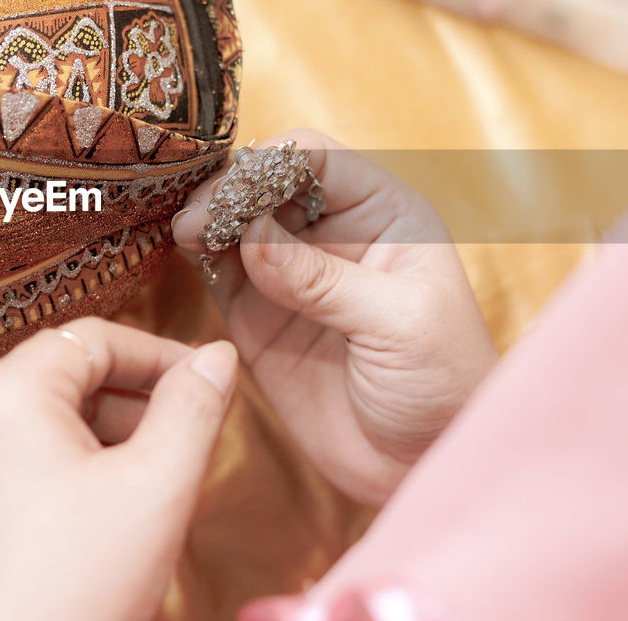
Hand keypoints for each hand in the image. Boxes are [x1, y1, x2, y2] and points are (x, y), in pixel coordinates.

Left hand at [0, 318, 238, 620]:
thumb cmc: (73, 592)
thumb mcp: (156, 489)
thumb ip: (193, 408)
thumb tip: (216, 356)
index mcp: (3, 393)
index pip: (94, 339)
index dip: (159, 356)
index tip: (204, 384)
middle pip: (59, 379)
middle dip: (127, 405)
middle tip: (179, 447)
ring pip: (31, 424)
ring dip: (92, 442)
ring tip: (139, 493)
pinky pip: (0, 465)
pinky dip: (49, 474)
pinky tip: (86, 524)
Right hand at [173, 129, 496, 505]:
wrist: (420, 466)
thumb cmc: (442, 386)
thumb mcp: (400, 324)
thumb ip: (326, 279)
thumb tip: (253, 237)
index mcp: (385, 214)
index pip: (319, 160)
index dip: (273, 164)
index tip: (237, 191)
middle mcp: (335, 231)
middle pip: (267, 182)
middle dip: (230, 190)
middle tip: (197, 218)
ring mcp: (292, 272)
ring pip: (237, 221)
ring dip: (207, 219)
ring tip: (185, 233)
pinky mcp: (258, 313)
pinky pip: (220, 269)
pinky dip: (198, 257)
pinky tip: (185, 254)